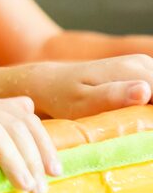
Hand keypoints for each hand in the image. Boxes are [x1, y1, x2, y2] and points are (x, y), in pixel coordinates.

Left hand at [13, 56, 152, 118]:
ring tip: (132, 124)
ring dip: (149, 113)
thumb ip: (112, 97)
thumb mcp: (82, 101)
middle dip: (151, 116)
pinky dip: (147, 107)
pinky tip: (135, 119)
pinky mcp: (141, 74)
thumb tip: (144, 91)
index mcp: (134, 69)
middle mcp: (143, 63)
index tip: (143, 128)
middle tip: (132, 127)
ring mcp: (144, 67)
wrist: (50, 83)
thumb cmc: (63, 96)